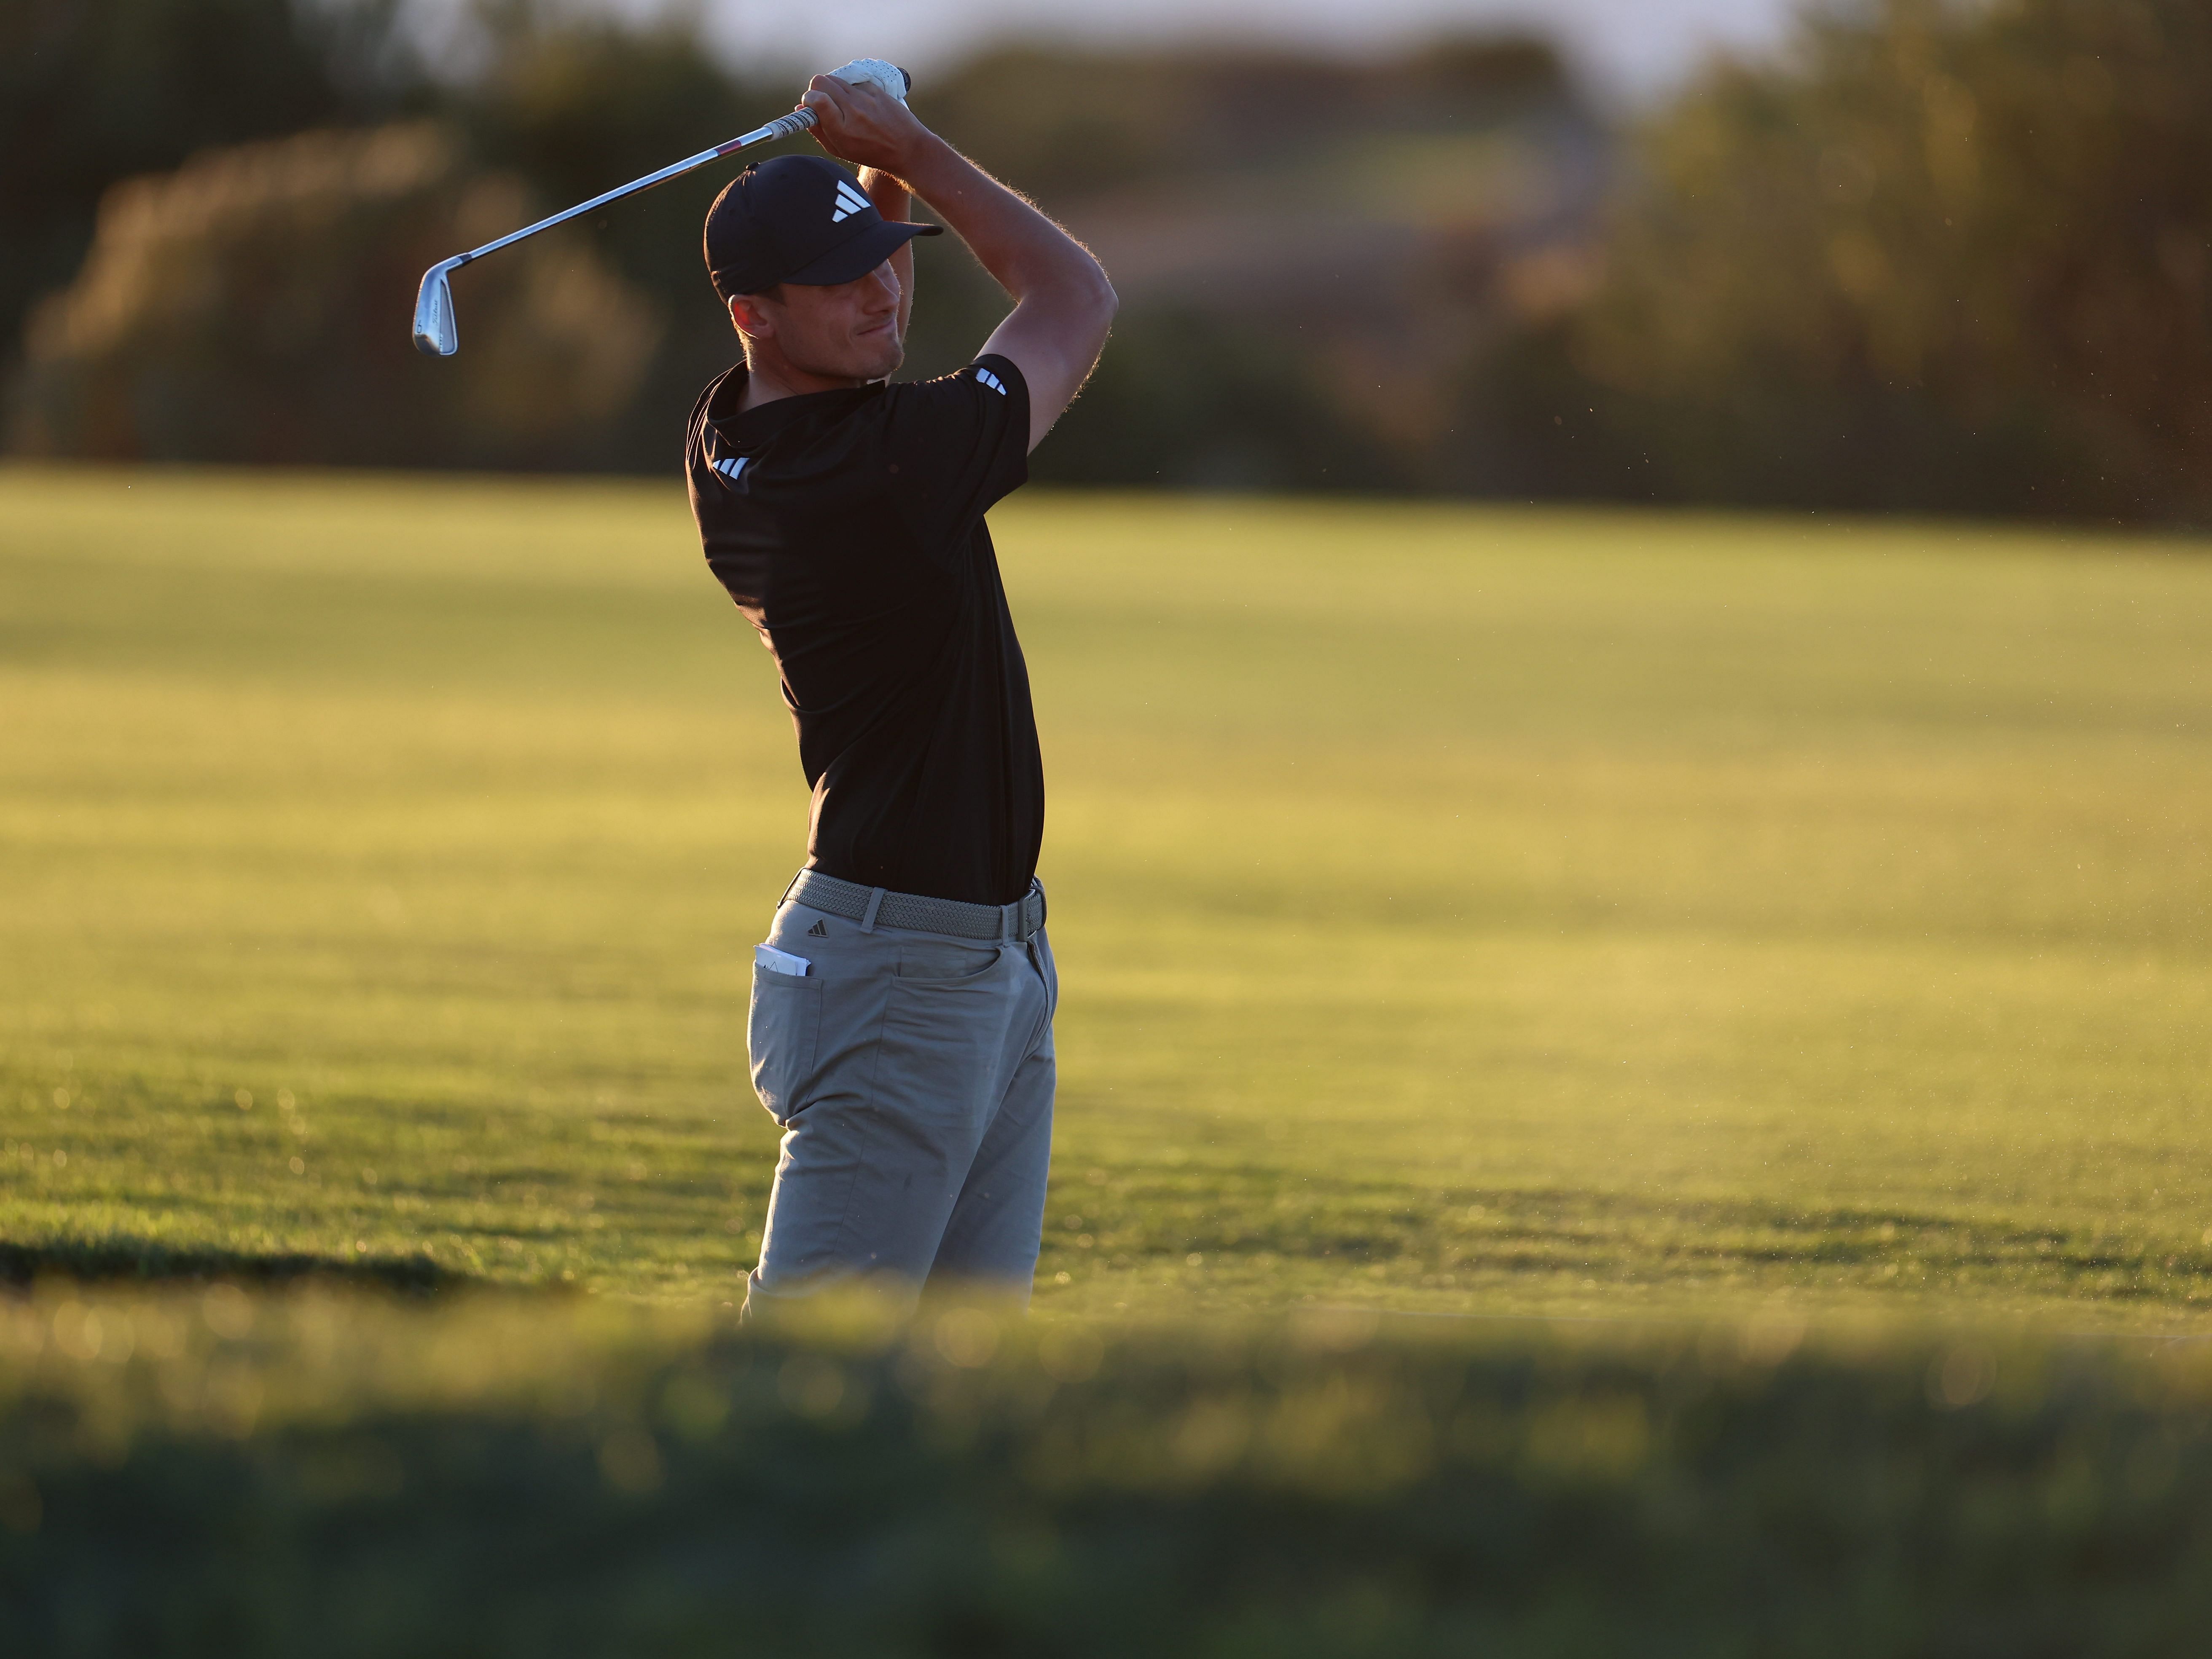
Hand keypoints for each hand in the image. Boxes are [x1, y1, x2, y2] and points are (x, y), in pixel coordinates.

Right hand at [800, 75, 926, 175]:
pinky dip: (852, 90)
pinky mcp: (876, 90)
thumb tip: (800, 108)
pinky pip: (854, 82)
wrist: (908, 149)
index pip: (816, 98)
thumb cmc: (871, 153)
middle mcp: (853, 110)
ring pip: (836, 78)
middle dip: (817, 90)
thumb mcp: (840, 150)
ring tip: (844, 105)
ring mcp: (866, 98)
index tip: (811, 105)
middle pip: (821, 81)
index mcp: (842, 129)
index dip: (808, 99)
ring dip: (834, 89)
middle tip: (825, 103)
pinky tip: (861, 105)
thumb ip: (818, 130)